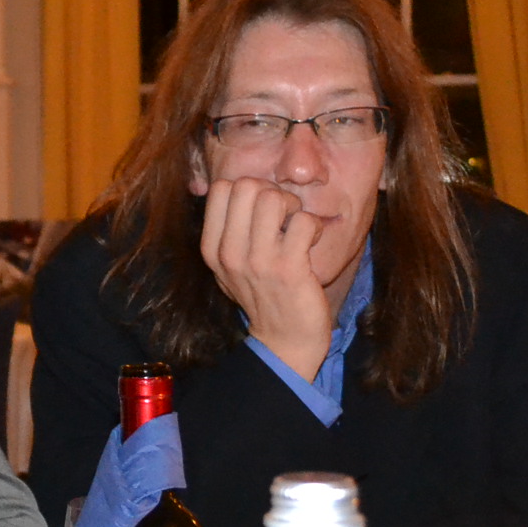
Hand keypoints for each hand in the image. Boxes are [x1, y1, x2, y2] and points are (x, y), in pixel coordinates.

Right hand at [199, 177, 331, 379]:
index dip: (248, 188)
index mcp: (212, 248)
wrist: (284, 341)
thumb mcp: (230, 266)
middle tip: (284, 215)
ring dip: (293, 206)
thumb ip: (227, 229)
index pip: (221, 188)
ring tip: (297, 226)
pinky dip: (315, 227)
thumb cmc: (262, 295)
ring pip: (273, 197)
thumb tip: (235, 186)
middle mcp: (229, 253)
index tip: (261, 210)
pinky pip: (304, 221)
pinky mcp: (288, 269)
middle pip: (246, 185)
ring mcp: (258, 261)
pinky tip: (311, 242)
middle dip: (272, 191)